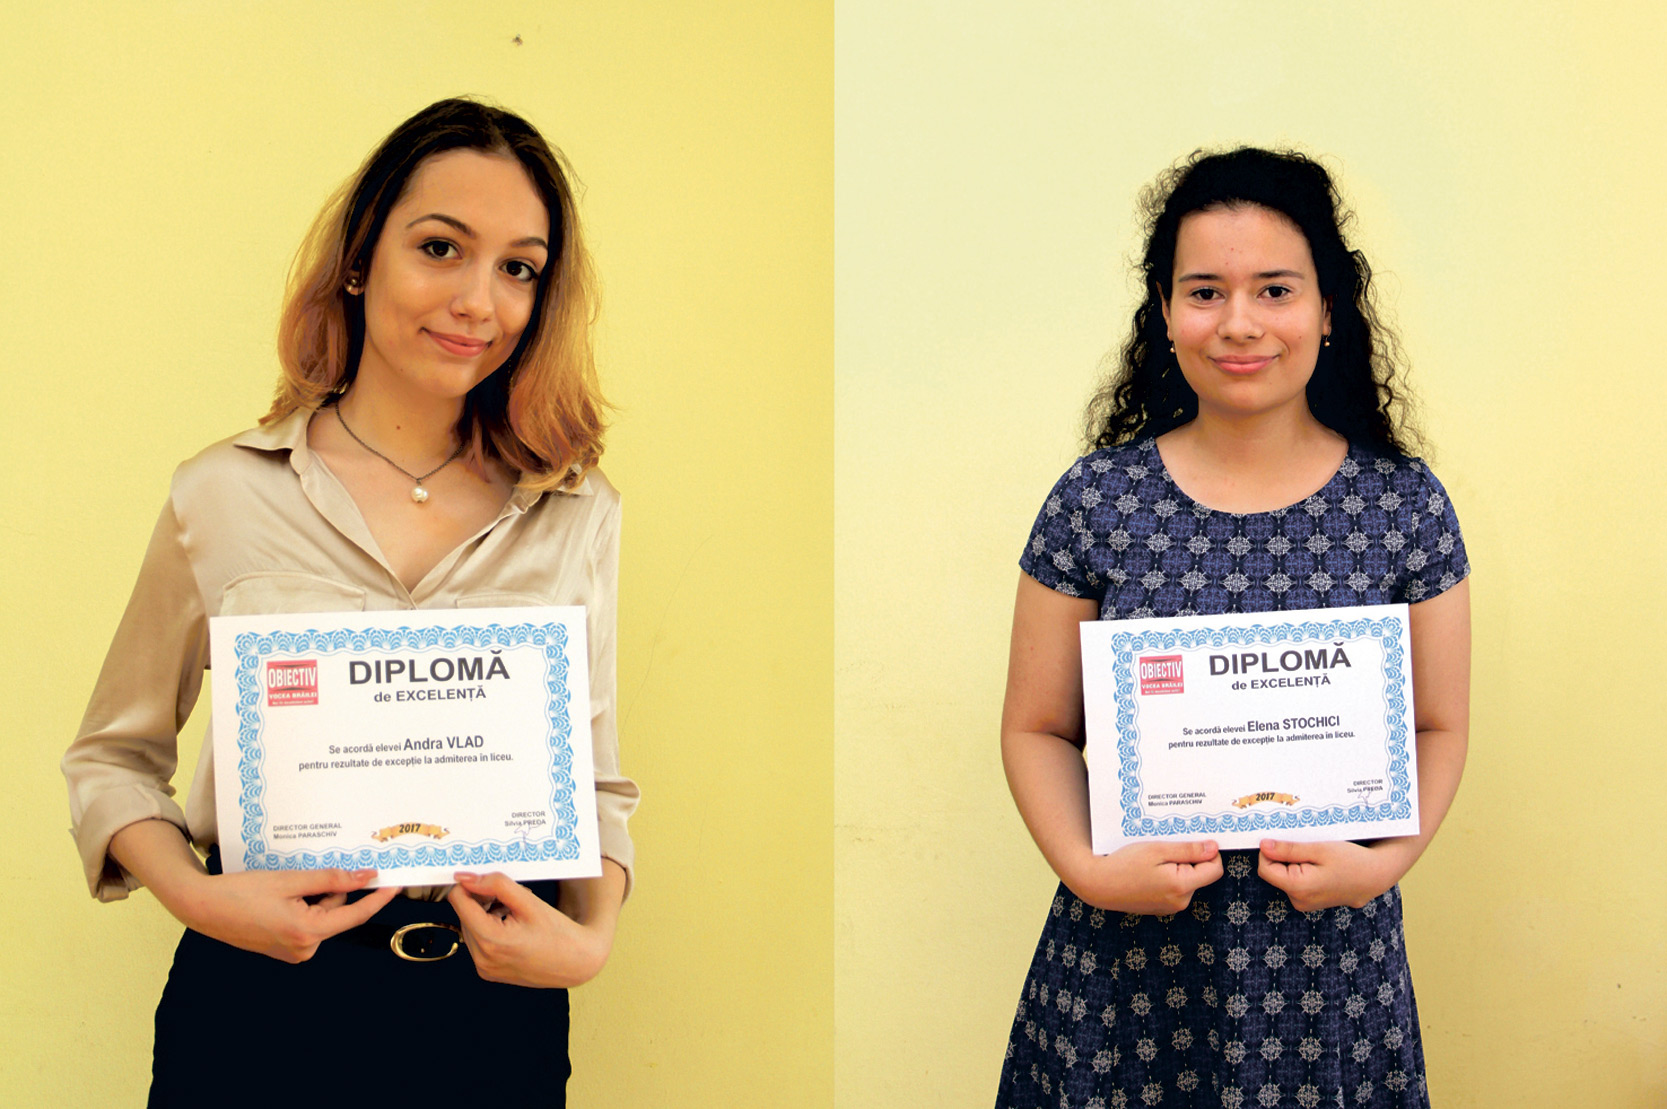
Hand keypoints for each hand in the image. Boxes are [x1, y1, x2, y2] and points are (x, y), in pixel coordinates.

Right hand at [178, 867, 401, 962]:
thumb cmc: (241, 892)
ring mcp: (293, 952)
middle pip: (336, 912)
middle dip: (328, 890)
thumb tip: (365, 877)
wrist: (202, 907)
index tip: (395, 884)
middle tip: (302, 875)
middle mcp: (303, 949)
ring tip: (282, 888)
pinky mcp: (284, 949)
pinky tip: (278, 898)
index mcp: (307, 933)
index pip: (355, 915)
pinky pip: (307, 923)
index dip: (377, 899)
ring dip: (312, 897)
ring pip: (321, 916)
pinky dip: (302, 906)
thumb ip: (331, 879)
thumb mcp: (290, 880)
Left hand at [446, 872, 613, 987]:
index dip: (468, 884)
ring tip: (513, 911)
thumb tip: (466, 877)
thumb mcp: (529, 902)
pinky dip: (489, 929)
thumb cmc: (558, 933)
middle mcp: (482, 959)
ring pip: (470, 928)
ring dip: (485, 914)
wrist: (576, 963)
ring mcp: (485, 968)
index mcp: (491, 940)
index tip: (484, 876)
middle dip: (481, 900)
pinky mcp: (489, 972)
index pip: (458, 901)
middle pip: (464, 915)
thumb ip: (496, 885)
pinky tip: (511, 926)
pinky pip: (478, 943)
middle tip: (509, 895)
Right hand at [1066, 840, 1222, 914]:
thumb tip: (1213, 848)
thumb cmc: (1124, 865)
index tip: (1193, 840)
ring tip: (1153, 860)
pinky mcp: (1161, 908)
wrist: (1098, 885)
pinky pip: (1174, 889)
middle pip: (1200, 875)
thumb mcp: (1158, 850)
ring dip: (1176, 868)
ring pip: (1187, 881)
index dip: (1208, 853)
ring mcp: (1170, 907)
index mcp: (1182, 886)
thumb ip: (1189, 850)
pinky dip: (1167, 877)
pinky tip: (1148, 871)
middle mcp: (1180, 901)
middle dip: (1188, 859)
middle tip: (1165, 848)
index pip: (1214, 869)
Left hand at [1257, 839, 1400, 911]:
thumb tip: (1263, 846)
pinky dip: (1303, 871)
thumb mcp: (1318, 849)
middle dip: (1285, 857)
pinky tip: (1321, 866)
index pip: (1265, 868)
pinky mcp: (1311, 902)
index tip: (1285, 840)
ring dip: (1295, 864)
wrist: (1376, 876)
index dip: (1270, 852)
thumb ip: (1288, 850)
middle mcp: (1299, 900)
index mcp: (1297, 888)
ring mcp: (1306, 904)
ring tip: (1318, 857)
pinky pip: (1297, 883)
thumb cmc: (1350, 860)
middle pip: (1276, 873)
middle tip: (1307, 848)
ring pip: (1286, 877)